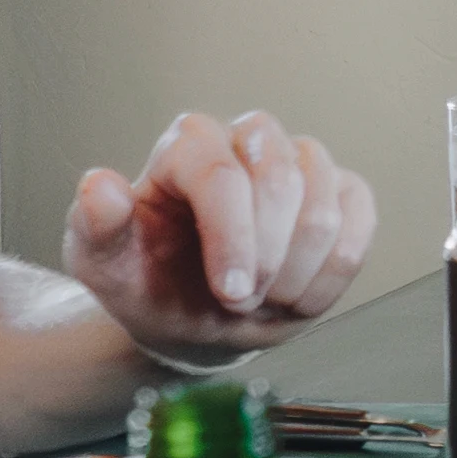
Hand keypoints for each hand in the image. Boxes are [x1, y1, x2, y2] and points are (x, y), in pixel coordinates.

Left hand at [66, 109, 379, 362]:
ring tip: (264, 298)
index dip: (233, 237)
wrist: (193, 318)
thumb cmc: (149, 283)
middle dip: (266, 257)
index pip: (220, 172)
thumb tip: (101, 187)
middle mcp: (247, 139)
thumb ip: (96, 225)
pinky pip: (360, 222)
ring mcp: (300, 162)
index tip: (231, 293)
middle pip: (281, 179)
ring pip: (325, 204)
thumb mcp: (103, 264)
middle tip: (239, 301)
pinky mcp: (342, 190)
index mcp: (186, 146)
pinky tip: (298, 293)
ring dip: (297, 271)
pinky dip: (332, 272)